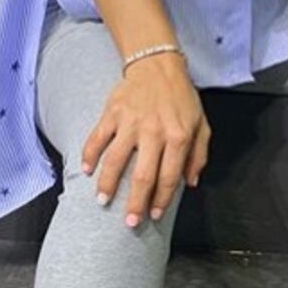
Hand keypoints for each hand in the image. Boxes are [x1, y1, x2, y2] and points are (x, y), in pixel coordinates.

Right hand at [80, 53, 210, 228]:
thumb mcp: (201, 125)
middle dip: (135, 203)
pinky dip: (89, 155)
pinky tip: (86, 171)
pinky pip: (97, 138)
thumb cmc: (181, 98)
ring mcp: (131, 123)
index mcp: (178, 137)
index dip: (161, 200)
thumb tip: (190, 183)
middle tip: (129, 222)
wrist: (158, 65)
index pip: (169, 177)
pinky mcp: (113, 113)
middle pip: (142, 176)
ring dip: (107, 184)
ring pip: (116, 160)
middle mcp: (154, 132)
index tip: (154, 215)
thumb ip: (199, 155)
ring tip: (102, 201)